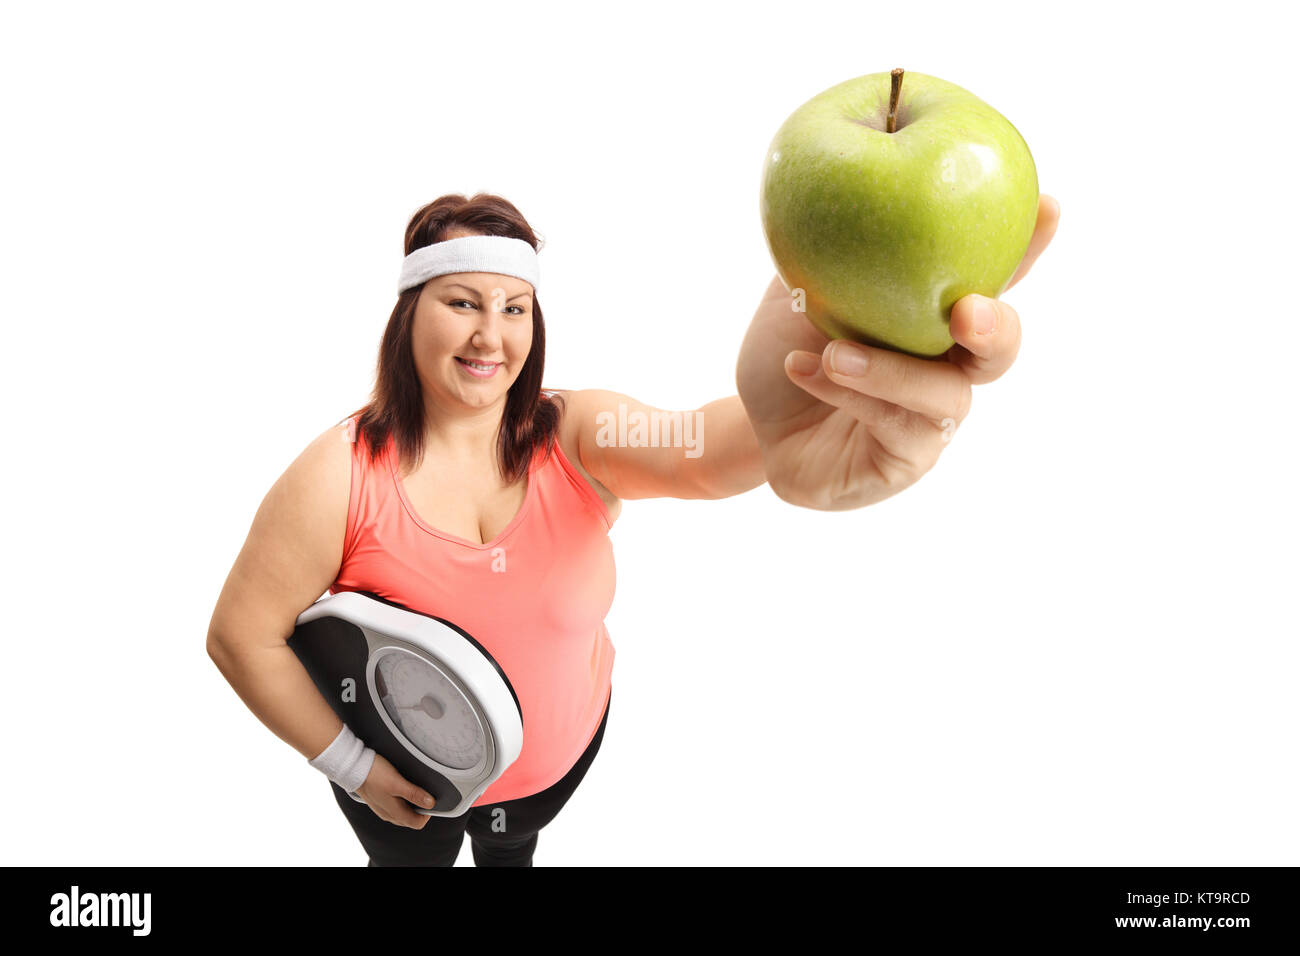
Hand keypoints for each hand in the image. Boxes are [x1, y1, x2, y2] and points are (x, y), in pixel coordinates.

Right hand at [355, 753, 436, 827]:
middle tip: (424, 793)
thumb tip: (431, 804)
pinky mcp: (377, 800)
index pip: (417, 823)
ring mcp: (382, 808)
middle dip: (420, 809)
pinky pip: (394, 806)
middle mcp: (388, 814)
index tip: (431, 800)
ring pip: (402, 813)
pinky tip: (401, 787)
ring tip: (414, 788)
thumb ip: (414, 794)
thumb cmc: (374, 774)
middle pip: (410, 819)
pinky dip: (401, 801)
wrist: (353, 767)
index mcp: (394, 813)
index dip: (427, 814)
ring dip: (411, 804)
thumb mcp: (397, 783)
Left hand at [736, 194, 1059, 509]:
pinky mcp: (902, 463)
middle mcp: (947, 369)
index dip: (1027, 248)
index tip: (1046, 206)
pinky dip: (845, 395)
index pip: (993, 279)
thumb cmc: (787, 349)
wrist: (751, 422)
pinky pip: (890, 429)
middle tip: (969, 311)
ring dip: (889, 370)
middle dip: (995, 327)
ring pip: (942, 397)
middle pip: (999, 350)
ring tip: (833, 352)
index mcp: (936, 318)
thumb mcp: (803, 286)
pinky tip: (805, 369)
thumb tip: (846, 167)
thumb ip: (833, 242)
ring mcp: (930, 421)